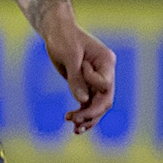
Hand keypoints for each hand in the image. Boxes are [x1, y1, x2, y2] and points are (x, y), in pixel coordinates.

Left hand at [40, 9, 114, 133]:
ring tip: (75, 130)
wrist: (56, 32)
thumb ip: (76, 77)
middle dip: (92, 112)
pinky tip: (74, 125)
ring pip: (98, 105)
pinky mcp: (85, 85)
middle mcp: (105, 72)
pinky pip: (88, 103)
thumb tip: (82, 100)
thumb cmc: (64, 38)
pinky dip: (82, 114)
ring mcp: (96, 80)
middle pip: (105, 99)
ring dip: (88, 118)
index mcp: (107, 62)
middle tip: (75, 122)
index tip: (79, 70)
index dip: (92, 85)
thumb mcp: (69, 55)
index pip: (106, 84)